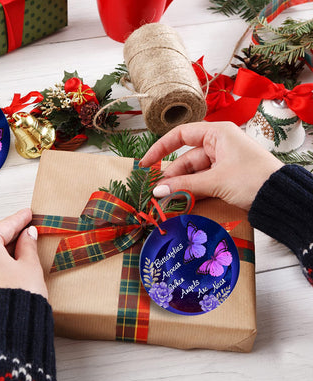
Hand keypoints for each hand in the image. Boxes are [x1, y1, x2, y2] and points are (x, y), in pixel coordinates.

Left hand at [0, 208, 46, 305]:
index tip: (27, 214)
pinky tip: (12, 262)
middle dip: (11, 233)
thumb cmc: (17, 297)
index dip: (18, 219)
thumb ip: (28, 245)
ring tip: (23, 245)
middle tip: (26, 226)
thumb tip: (28, 235)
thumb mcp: (29, 265)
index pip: (3, 226)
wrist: (8, 329)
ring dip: (5, 248)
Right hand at [140, 121, 283, 210]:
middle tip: (157, 192)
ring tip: (167, 199)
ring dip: (181, 186)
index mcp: (217, 133)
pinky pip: (202, 181)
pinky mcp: (224, 176)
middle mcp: (218, 144)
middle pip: (185, 158)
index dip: (161, 148)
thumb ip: (184, 186)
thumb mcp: (215, 181)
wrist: (280, 197)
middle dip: (172, 175)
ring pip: (193, 172)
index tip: (147, 163)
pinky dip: (192, 191)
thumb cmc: (252, 179)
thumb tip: (157, 190)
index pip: (181, 135)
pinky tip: (181, 200)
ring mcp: (221, 161)